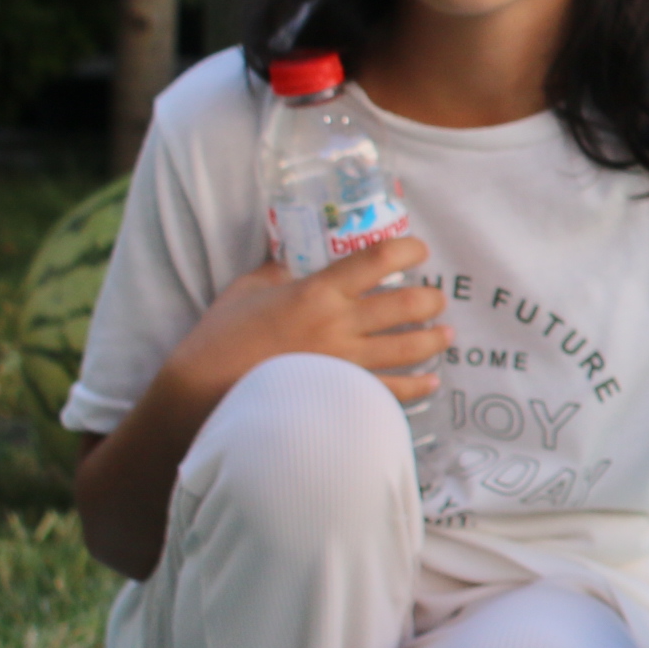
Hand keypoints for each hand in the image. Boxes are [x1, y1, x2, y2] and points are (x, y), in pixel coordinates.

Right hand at [168, 238, 449, 406]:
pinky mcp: (343, 397)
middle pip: (407, 305)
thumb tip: (291, 261)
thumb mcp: (244, 292)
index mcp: (316, 292)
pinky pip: (393, 392)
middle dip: (431, 299)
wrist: (202, 397)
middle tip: (436, 299)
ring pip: (410, 348)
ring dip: (434, 339)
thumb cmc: (219, 341)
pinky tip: (430, 381)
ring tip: (445, 335)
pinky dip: (417, 386)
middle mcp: (339, 325)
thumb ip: (275, 273)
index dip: (408, 249)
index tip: (419, 250)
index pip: (376, 259)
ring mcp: (346, 364)